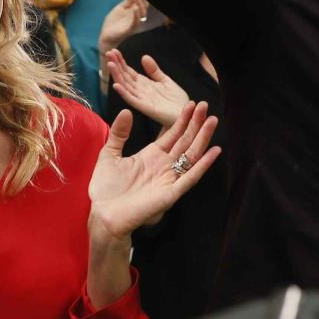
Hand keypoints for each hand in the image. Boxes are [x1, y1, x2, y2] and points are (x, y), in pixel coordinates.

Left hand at [88, 101, 219, 241]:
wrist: (104, 215)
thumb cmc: (106, 188)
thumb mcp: (109, 155)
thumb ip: (119, 134)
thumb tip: (126, 111)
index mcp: (151, 156)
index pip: (172, 134)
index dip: (182, 120)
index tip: (191, 104)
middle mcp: (164, 165)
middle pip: (185, 141)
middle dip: (195, 124)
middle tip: (205, 105)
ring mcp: (169, 178)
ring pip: (191, 155)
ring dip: (202, 138)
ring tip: (212, 121)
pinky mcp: (171, 193)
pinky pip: (190, 177)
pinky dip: (203, 164)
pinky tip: (214, 151)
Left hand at [99, 0, 148, 59]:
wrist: (106, 36)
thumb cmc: (114, 23)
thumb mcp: (120, 8)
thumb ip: (128, 1)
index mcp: (135, 13)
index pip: (143, 3)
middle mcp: (137, 18)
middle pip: (144, 8)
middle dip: (143, 0)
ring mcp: (133, 24)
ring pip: (141, 15)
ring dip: (140, 5)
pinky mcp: (129, 30)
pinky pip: (135, 22)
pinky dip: (136, 15)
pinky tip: (135, 8)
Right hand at [105, 49, 191, 128]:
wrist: (186, 114)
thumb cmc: (176, 101)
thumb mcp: (165, 80)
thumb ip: (154, 70)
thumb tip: (143, 57)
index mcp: (144, 84)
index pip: (129, 71)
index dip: (121, 62)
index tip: (113, 51)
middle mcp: (140, 91)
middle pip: (125, 77)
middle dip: (116, 65)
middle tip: (108, 53)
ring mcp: (141, 99)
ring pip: (125, 86)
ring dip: (117, 76)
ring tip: (110, 64)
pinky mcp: (145, 107)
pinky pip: (132, 100)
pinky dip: (124, 93)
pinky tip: (116, 85)